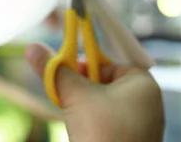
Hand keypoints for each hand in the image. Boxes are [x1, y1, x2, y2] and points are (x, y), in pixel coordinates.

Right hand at [25, 43, 164, 141]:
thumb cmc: (102, 133)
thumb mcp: (75, 94)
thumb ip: (54, 69)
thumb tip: (32, 48)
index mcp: (143, 84)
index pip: (109, 61)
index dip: (85, 63)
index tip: (65, 68)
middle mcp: (148, 103)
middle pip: (105, 81)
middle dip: (81, 85)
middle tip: (65, 93)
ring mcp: (142, 125)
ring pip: (104, 103)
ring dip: (83, 104)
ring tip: (72, 114)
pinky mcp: (132, 141)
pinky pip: (108, 121)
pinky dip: (91, 121)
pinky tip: (80, 129)